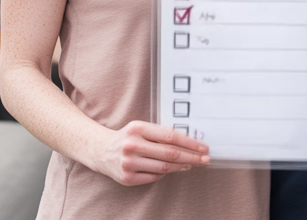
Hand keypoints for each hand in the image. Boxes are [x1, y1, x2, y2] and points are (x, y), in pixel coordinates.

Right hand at [94, 121, 210, 186]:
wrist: (101, 150)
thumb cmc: (128, 137)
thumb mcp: (142, 129)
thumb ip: (161, 134)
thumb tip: (190, 144)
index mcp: (137, 128)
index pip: (170, 136)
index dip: (190, 143)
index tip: (203, 147)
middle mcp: (132, 145)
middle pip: (170, 154)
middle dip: (191, 157)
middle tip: (205, 159)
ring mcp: (128, 163)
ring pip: (164, 168)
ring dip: (182, 167)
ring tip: (192, 164)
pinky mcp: (127, 178)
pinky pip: (154, 177)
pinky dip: (165, 173)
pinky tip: (172, 169)